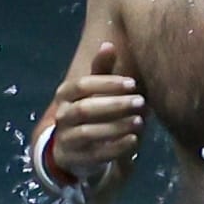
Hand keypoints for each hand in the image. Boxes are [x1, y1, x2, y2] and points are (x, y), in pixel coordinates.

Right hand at [33, 41, 143, 191]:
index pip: (81, 85)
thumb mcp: (94, 91)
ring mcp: (66, 139)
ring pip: (89, 133)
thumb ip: (101, 70)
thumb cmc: (90, 112)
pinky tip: (135, 140)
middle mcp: (62, 116)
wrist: (72, 149)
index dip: (107, 83)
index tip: (132, 83)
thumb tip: (108, 45)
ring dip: (116, 126)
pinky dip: (116, 147)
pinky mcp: (76, 159)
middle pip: (85, 109)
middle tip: (141, 102)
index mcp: (65, 94)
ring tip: (140, 121)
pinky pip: (96, 154)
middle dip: (115, 105)